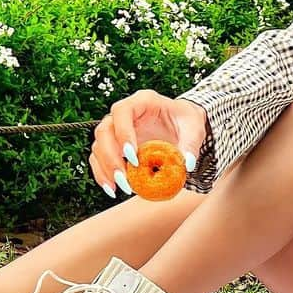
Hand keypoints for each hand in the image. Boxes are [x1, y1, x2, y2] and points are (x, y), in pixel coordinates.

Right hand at [89, 93, 207, 196]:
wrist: (182, 126)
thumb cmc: (186, 122)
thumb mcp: (194, 129)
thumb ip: (191, 144)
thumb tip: (187, 164)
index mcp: (142, 102)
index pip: (121, 112)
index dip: (123, 133)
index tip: (133, 157)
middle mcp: (123, 114)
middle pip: (104, 131)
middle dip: (110, 158)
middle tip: (124, 179)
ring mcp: (115, 130)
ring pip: (98, 147)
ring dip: (105, 169)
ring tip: (119, 188)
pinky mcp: (114, 146)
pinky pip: (99, 159)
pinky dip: (103, 175)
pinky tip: (113, 190)